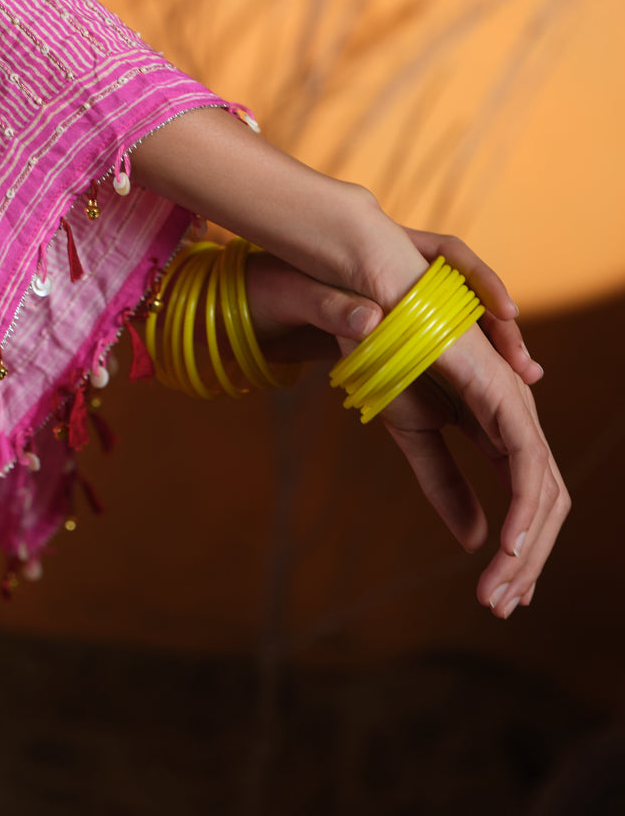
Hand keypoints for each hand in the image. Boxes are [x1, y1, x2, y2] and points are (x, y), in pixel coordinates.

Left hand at [130, 108, 569, 611]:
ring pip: (525, 475)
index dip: (523, 506)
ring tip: (498, 597)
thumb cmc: (313, 282)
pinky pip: (489, 467)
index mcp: (464, 352)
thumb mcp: (318, 299)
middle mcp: (486, 372)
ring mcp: (475, 390)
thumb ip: (339, 308)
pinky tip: (487, 559)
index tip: (503, 558)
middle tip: (499, 602)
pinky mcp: (455, 405)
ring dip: (520, 539)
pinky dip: (496, 517)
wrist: (308, 268)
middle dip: (528, 541)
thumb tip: (361, 318)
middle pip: (537, 469)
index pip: (522, 441)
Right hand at [379, 324, 568, 618]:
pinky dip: (524, 512)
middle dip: (530, 562)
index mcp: (500, 425)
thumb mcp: (416, 438)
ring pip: (546, 494)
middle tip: (501, 606)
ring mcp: (517, 406)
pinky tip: (508, 549)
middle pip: (548, 503)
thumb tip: (476, 539)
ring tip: (499, 592)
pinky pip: (529, 467)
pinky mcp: (505, 399)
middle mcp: (518, 416)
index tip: (501, 594)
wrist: (370, 312)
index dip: (523, 550)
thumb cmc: (391, 359)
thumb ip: (445, 486)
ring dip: (527, 551)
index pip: (530, 498)